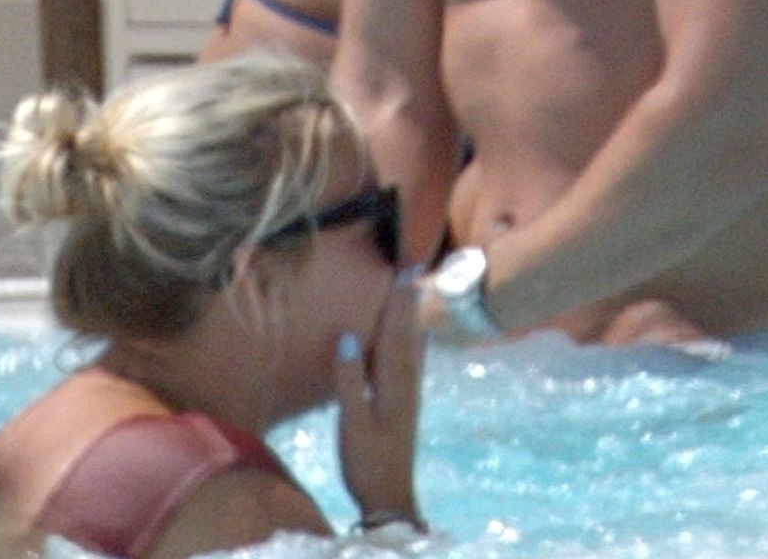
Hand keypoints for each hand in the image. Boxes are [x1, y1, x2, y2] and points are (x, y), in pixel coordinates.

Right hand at [336, 275, 424, 527]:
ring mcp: (409, 394)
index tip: (402, 269)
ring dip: (411, 317)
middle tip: (411, 269)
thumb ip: (350, 381)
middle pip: (407, 333)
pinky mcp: (407, 405)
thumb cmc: (366, 461)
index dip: (397, 300)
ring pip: (411, 345)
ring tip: (414, 292)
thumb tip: (348, 337)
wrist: (390, 498)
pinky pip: (412, 361)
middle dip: (407, 301)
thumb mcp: (352, 424)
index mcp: (393, 382)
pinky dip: (414, 341)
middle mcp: (406, 382)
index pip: (395, 331)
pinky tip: (419, 338)